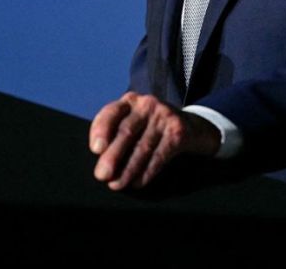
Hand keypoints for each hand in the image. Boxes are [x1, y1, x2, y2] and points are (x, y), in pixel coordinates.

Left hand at [89, 92, 220, 189]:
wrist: (190, 126)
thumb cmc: (150, 127)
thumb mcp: (133, 120)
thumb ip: (114, 132)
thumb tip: (100, 157)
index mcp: (129, 101)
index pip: (111, 113)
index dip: (101, 130)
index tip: (95, 150)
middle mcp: (146, 105)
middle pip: (126, 131)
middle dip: (113, 156)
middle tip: (101, 175)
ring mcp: (164, 116)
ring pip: (143, 147)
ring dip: (128, 169)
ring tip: (116, 185)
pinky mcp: (178, 132)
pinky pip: (160, 155)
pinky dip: (147, 171)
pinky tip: (136, 183)